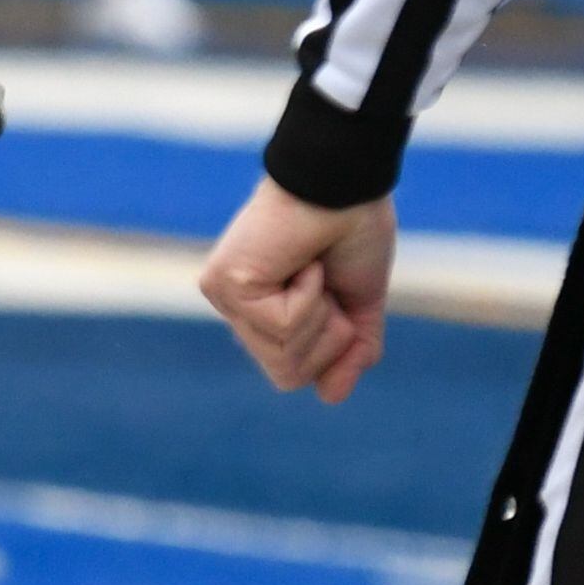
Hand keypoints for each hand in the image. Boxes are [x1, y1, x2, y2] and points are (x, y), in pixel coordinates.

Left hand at [200, 176, 395, 403]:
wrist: (345, 187)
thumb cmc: (351, 233)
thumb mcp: (359, 305)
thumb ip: (349, 352)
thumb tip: (329, 397)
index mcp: (264, 313)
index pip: (291, 374)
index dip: (331, 348)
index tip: (335, 293)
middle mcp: (235, 308)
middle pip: (286, 374)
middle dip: (327, 335)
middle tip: (324, 280)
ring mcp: (226, 297)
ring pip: (285, 357)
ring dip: (320, 314)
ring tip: (311, 269)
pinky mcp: (224, 285)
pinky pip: (283, 326)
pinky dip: (308, 295)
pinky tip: (301, 263)